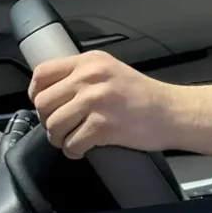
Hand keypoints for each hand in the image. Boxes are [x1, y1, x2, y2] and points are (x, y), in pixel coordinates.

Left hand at [27, 50, 179, 158]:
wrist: (174, 112)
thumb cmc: (146, 97)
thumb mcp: (112, 72)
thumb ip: (83, 76)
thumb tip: (51, 92)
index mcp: (91, 62)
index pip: (43, 73)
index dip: (37, 93)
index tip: (45, 104)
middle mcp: (91, 77)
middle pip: (43, 102)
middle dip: (48, 120)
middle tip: (62, 126)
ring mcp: (97, 101)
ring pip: (53, 125)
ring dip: (60, 138)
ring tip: (73, 138)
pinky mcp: (103, 125)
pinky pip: (71, 144)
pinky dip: (74, 151)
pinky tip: (84, 148)